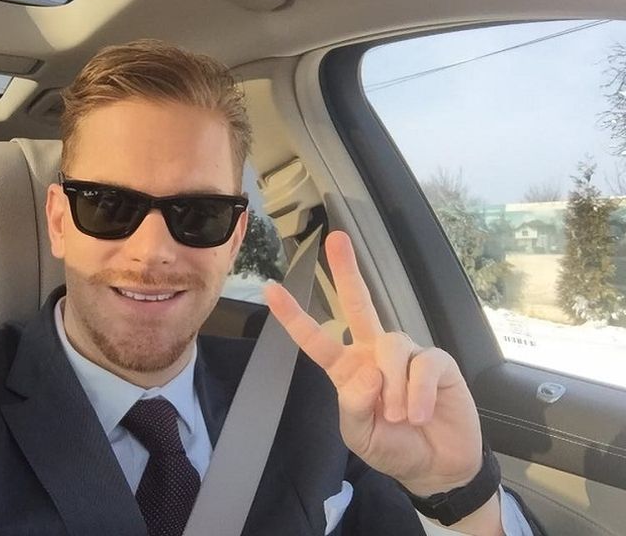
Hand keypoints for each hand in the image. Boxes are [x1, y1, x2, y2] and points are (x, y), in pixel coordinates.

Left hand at [264, 231, 482, 496]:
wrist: (436, 466)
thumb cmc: (392, 446)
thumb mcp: (361, 434)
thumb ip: (355, 406)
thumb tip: (368, 372)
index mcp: (349, 369)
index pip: (317, 339)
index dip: (294, 316)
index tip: (271, 289)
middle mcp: (375, 353)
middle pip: (360, 305)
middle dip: (347, 271)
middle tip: (336, 239)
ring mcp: (407, 354)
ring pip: (391, 347)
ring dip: (393, 388)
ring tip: (399, 417)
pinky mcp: (436, 362)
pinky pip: (423, 365)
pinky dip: (417, 393)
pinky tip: (419, 415)